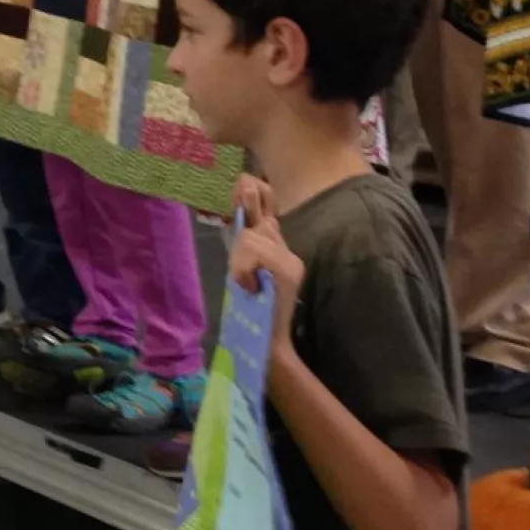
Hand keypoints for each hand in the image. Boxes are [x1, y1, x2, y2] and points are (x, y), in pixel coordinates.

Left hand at [229, 174, 308, 336]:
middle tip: (244, 277)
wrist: (267, 345)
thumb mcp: (242, 272)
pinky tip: (250, 287)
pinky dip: (244, 269)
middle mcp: (290, 253)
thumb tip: (237, 208)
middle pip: (259, 225)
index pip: (269, 206)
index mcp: (279, 251)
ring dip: (239, 262)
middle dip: (241, 247)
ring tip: (247, 286)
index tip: (242, 183)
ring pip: (252, 238)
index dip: (254, 191)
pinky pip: (256, 251)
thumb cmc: (250, 311)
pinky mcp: (288, 271)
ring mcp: (291, 262)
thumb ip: (242, 245)